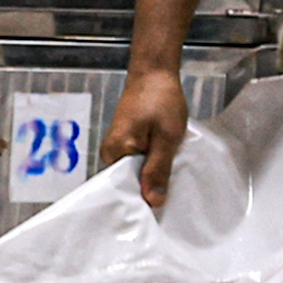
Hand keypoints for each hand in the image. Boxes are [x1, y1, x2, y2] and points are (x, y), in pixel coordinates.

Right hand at [105, 62, 194, 209]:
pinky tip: (165, 162)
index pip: (126, 189)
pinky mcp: (126, 141)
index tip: (162, 210)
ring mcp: (117, 146)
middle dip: (150, 188)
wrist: (154, 71)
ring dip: (154, 174)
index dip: (144, 199)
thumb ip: (158, 170)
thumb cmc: (161, 99)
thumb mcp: (166, 137)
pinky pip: (138, 161)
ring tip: (170, 178)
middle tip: (171, 194)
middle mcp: (110, 152)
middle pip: (130, 182)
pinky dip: (152, 163)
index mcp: (115, 153)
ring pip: (137, 171)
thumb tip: (153, 202)